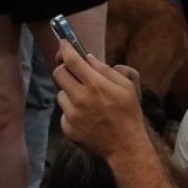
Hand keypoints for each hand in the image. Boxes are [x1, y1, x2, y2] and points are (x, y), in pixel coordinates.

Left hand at [53, 44, 146, 162]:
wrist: (124, 145)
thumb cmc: (129, 113)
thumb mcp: (127, 87)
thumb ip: (107, 70)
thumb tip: (89, 59)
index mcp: (96, 84)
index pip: (72, 60)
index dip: (65, 48)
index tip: (63, 42)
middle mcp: (80, 98)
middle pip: (58, 74)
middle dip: (64, 69)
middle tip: (74, 71)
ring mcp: (72, 114)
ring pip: (61, 94)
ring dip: (70, 92)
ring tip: (87, 100)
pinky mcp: (67, 128)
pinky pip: (64, 112)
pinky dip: (72, 110)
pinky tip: (87, 117)